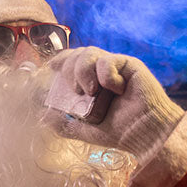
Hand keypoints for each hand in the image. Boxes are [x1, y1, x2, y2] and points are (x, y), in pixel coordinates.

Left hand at [47, 47, 185, 160]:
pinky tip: (117, 90)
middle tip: (76, 91)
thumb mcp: (84, 129)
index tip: (51, 67)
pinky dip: (107, 75)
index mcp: (91, 81)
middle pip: (78, 54)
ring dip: (84, 70)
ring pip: (91, 52)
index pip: (72, 61)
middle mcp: (102, 71)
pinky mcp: (129, 65)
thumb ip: (63, 123)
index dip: (61, 59)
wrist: (144, 134)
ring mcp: (115, 67)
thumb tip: (42, 116)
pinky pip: (110, 60)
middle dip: (70, 69)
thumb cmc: (118, 131)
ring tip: (90, 91)